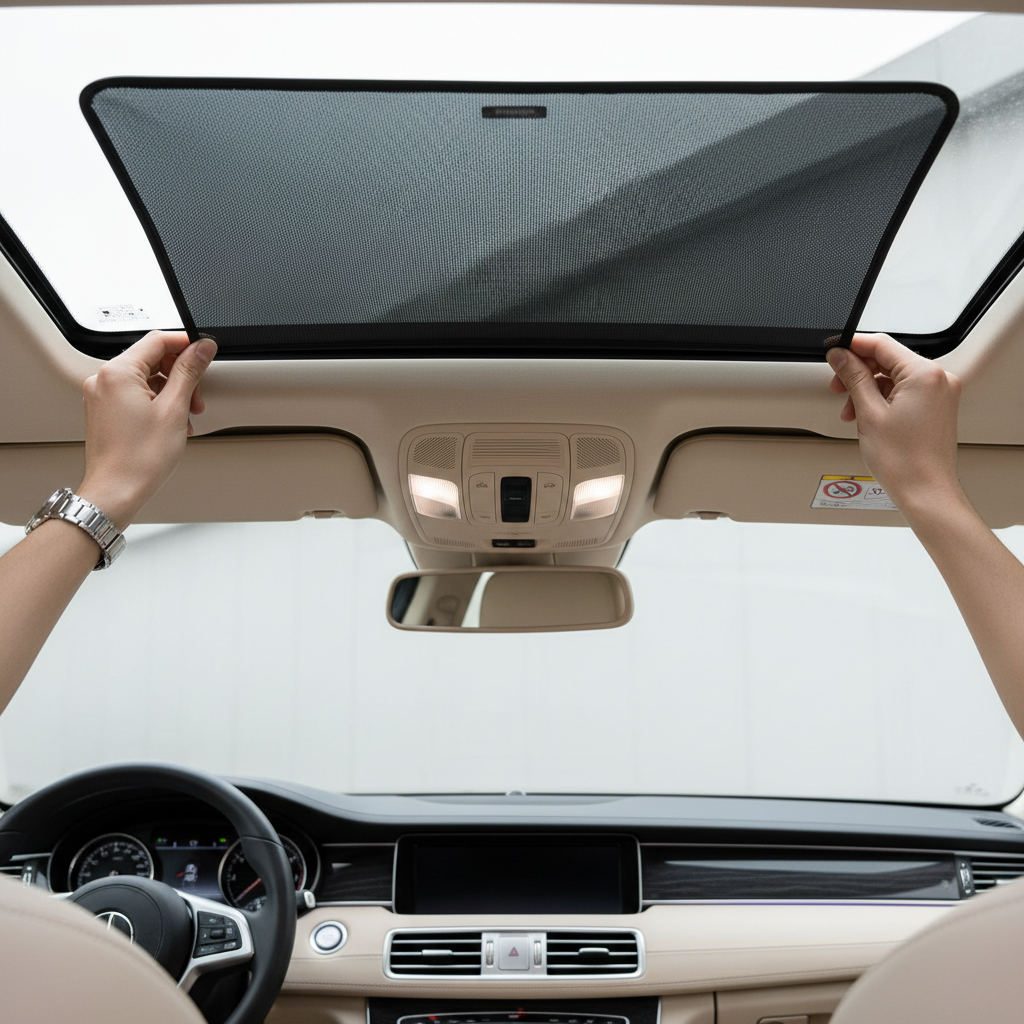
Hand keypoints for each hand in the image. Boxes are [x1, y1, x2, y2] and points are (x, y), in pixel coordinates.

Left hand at [77, 331, 216, 528]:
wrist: (116, 491)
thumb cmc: (139, 459)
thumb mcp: (174, 409)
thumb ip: (189, 372)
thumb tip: (201, 348)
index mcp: (118, 373)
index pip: (158, 340)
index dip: (187, 344)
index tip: (205, 352)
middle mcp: (103, 379)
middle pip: (152, 359)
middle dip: (180, 375)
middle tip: (196, 398)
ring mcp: (101, 396)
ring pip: (145, 378)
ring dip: (171, 392)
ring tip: (185, 417)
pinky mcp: (104, 411)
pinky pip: (135, 394)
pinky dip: (156, 403)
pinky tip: (170, 423)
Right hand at [826, 333, 962, 512]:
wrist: (925, 492)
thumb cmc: (905, 462)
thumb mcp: (869, 413)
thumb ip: (854, 378)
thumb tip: (841, 356)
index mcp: (925, 375)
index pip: (882, 344)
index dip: (852, 346)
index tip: (833, 352)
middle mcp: (938, 380)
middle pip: (888, 360)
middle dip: (858, 372)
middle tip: (837, 386)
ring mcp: (939, 394)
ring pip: (894, 377)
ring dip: (868, 389)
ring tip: (851, 411)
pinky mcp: (936, 408)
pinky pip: (904, 392)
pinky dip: (882, 400)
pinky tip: (867, 416)